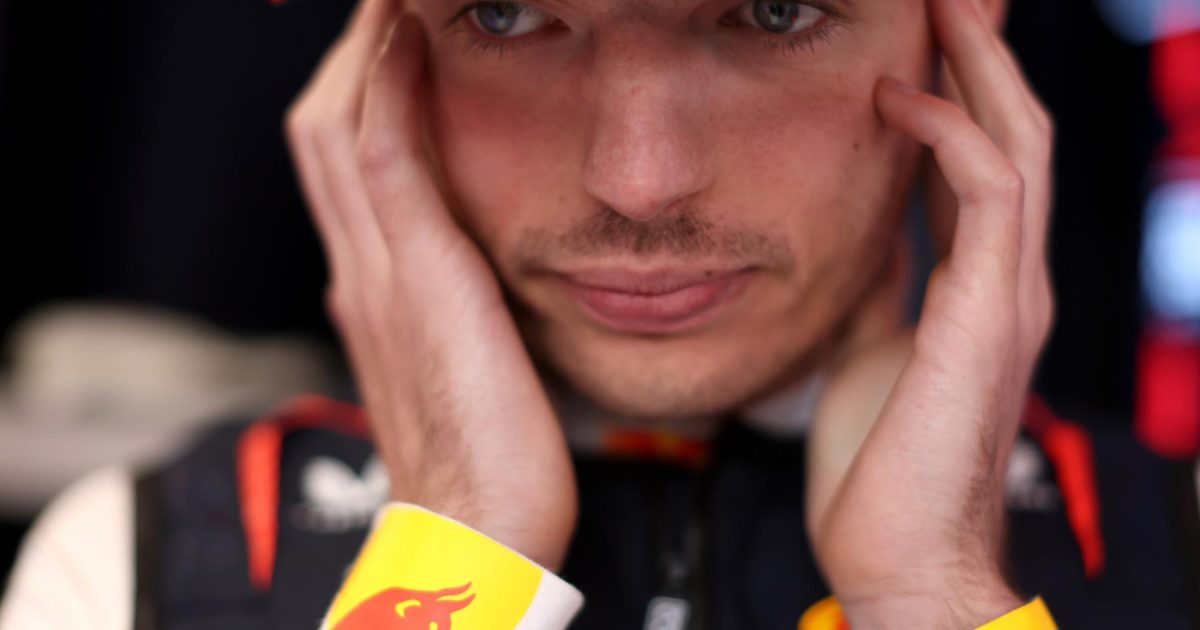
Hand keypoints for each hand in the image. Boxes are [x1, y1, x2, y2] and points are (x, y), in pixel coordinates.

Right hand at [284, 0, 576, 570]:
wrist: (475, 530)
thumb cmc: (483, 462)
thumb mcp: (462, 369)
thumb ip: (454, 316)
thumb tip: (477, 281)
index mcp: (373, 292)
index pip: (345, 165)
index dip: (359, 94)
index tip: (390, 47)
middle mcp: (363, 273)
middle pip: (323, 131)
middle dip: (350, 58)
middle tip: (383, 17)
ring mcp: (380, 274)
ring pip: (340, 129)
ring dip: (360, 54)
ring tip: (388, 9)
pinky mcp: (420, 281)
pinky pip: (388, 161)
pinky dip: (388, 91)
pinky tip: (406, 37)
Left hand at [805, 0, 1055, 624]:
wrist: (895, 555)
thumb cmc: (879, 464)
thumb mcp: (868, 346)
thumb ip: (879, 284)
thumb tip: (864, 229)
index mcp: (980, 288)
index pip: (983, 160)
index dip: (960, 89)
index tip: (921, 34)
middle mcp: (1009, 280)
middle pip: (1015, 132)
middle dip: (982, 52)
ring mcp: (1009, 294)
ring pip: (1016, 143)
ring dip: (981, 64)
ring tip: (944, 4)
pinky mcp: (988, 315)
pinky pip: (985, 195)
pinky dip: (946, 133)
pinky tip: (895, 96)